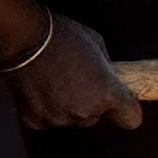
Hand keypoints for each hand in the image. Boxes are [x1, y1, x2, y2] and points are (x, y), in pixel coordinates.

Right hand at [4, 13, 142, 130]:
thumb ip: (107, 71)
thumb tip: (109, 79)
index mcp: (106, 94)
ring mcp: (58, 118)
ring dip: (67, 107)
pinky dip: (45, 109)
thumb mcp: (99, 47)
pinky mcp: (35, 121)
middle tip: (77, 82)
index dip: (125, 110)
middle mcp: (84, 111)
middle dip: (91, 104)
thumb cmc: (65, 37)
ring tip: (56, 83)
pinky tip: (41, 89)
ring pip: (71, 120)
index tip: (120, 104)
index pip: (131, 119)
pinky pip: (47, 120)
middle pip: (96, 118)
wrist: (26, 39)